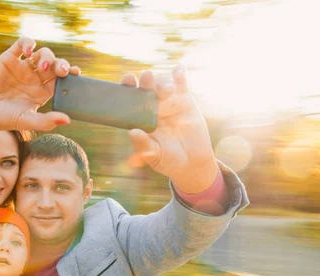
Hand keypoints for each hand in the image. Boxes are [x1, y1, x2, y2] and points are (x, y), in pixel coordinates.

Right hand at [0, 37, 80, 132]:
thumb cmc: (4, 118)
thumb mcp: (27, 121)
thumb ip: (46, 121)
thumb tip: (68, 120)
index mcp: (43, 92)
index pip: (61, 80)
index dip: (70, 75)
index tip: (77, 74)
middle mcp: (35, 78)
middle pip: (54, 65)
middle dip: (61, 65)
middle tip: (62, 71)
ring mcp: (23, 67)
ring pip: (42, 54)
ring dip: (46, 57)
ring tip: (41, 67)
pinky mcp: (10, 58)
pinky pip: (22, 45)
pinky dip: (27, 44)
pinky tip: (28, 52)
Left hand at [122, 66, 218, 193]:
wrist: (192, 162)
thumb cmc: (168, 160)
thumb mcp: (154, 155)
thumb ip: (143, 145)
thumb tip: (132, 132)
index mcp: (140, 118)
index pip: (130, 101)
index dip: (127, 89)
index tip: (127, 80)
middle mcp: (152, 108)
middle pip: (146, 90)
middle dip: (145, 82)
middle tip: (146, 77)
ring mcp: (169, 103)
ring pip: (163, 87)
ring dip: (163, 84)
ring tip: (167, 91)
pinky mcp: (185, 102)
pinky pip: (182, 86)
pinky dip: (180, 76)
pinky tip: (178, 69)